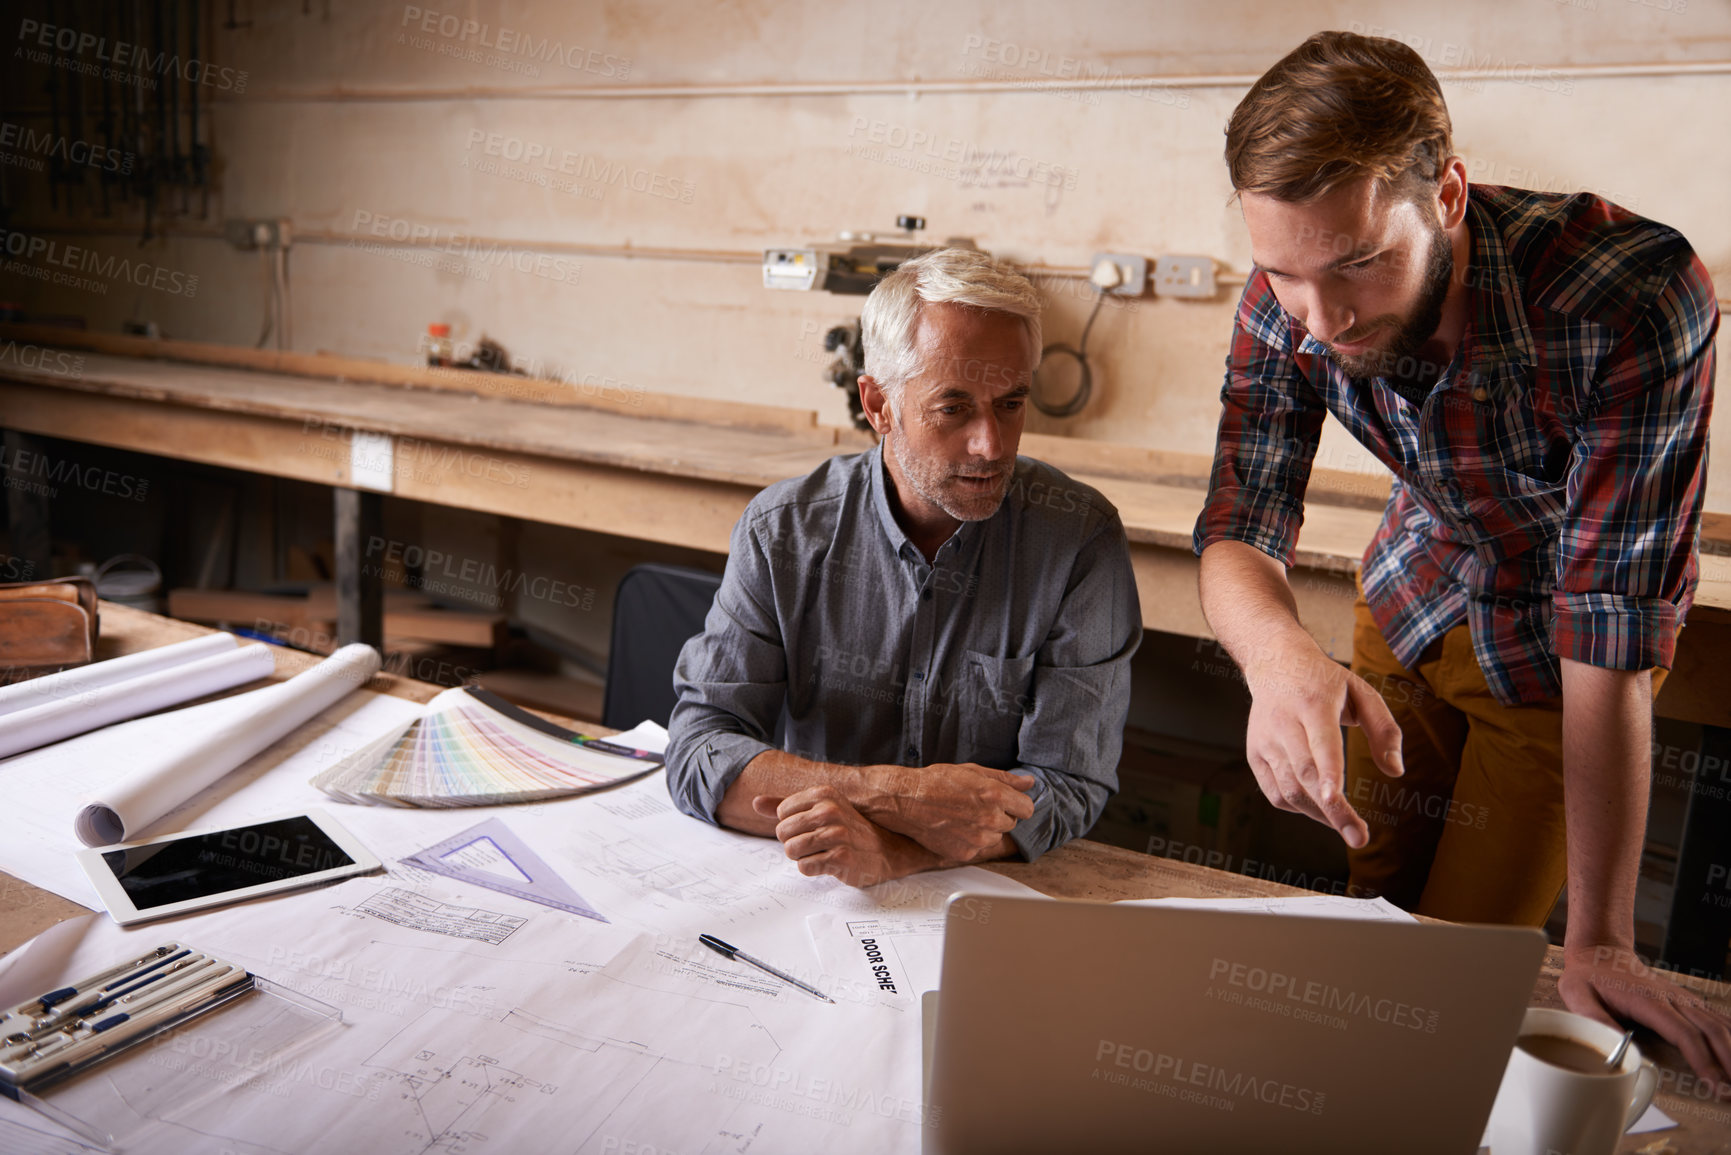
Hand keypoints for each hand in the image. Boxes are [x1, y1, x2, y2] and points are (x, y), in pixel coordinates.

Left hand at [754, 787, 934, 887]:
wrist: (884, 850)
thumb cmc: (846, 829)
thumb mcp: (819, 809)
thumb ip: (785, 805)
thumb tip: (755, 803)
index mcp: (823, 794)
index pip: (781, 813)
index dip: (791, 825)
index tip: (810, 827)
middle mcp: (830, 811)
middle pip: (783, 833)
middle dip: (794, 842)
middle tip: (816, 843)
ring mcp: (837, 834)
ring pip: (791, 851)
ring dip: (802, 857)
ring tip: (821, 853)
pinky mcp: (841, 858)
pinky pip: (805, 867)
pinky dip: (812, 869)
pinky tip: (828, 863)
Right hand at [867, 762, 1034, 860]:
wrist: (907, 801)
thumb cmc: (938, 782)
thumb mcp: (973, 771)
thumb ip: (1005, 779)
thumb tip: (1029, 782)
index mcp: (995, 795)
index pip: (1027, 808)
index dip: (1016, 804)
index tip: (1006, 802)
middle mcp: (990, 819)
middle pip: (1011, 823)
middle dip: (999, 815)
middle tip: (976, 806)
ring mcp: (978, 839)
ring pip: (995, 837)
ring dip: (986, 829)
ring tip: (963, 816)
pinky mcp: (965, 853)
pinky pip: (978, 849)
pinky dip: (970, 841)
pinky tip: (954, 828)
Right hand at [1242, 639, 1403, 847]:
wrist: (1275, 663)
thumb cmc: (1325, 682)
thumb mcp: (1363, 693)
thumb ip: (1385, 730)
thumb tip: (1396, 771)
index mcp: (1313, 702)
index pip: (1320, 743)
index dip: (1327, 773)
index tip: (1335, 798)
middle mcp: (1283, 722)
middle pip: (1305, 774)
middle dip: (1332, 810)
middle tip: (1359, 837)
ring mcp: (1264, 739)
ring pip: (1289, 789)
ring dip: (1319, 814)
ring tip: (1346, 824)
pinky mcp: (1255, 753)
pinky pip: (1276, 793)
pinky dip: (1298, 808)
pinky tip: (1319, 807)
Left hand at [1561, 943, 1730, 1085]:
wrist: (1602, 952)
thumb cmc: (1588, 976)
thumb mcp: (1577, 994)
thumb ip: (1595, 1019)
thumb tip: (1617, 1047)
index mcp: (1648, 1000)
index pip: (1684, 1033)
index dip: (1702, 1059)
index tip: (1713, 1083)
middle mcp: (1672, 998)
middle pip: (1711, 1031)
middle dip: (1728, 1061)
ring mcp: (1683, 998)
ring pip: (1718, 1024)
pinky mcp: (1686, 1000)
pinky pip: (1716, 1018)